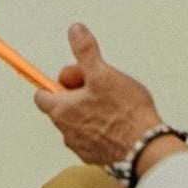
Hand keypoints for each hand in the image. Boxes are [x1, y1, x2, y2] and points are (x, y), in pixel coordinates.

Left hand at [34, 24, 162, 166]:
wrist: (145, 148)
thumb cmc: (124, 113)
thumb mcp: (103, 73)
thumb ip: (85, 51)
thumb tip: (75, 31)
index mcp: (62, 110)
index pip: (42, 94)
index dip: (59, 81)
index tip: (76, 74)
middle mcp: (66, 131)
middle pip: (63, 105)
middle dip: (78, 92)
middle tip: (100, 84)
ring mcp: (81, 146)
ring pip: (78, 120)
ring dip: (89, 109)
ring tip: (112, 101)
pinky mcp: (96, 155)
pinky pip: (92, 135)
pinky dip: (100, 126)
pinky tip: (117, 118)